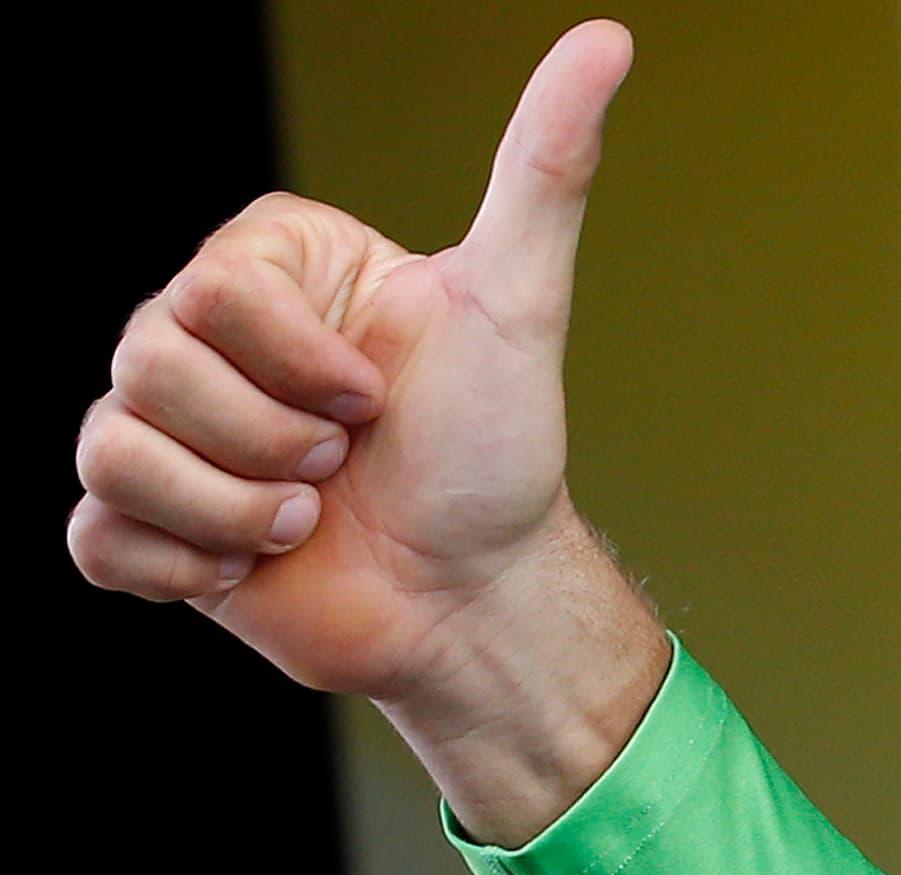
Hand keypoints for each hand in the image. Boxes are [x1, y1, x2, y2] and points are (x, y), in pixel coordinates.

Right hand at [69, 19, 666, 842]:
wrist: (475, 596)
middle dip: (276, 442)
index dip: (303, 366)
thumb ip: (542, 171)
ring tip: (311, 519)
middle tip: (345, 464)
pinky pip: (98, 539)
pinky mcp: (145, 526)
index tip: (376, 399)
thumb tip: (605, 41)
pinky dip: (186, 567)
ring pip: (116, 454)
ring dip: (239, 512)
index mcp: (266, 272)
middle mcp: (199, 339)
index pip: (212, 292)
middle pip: (149, 366)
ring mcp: (164, 431)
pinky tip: (255, 567)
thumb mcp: (518, 305)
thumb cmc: (494, 453)